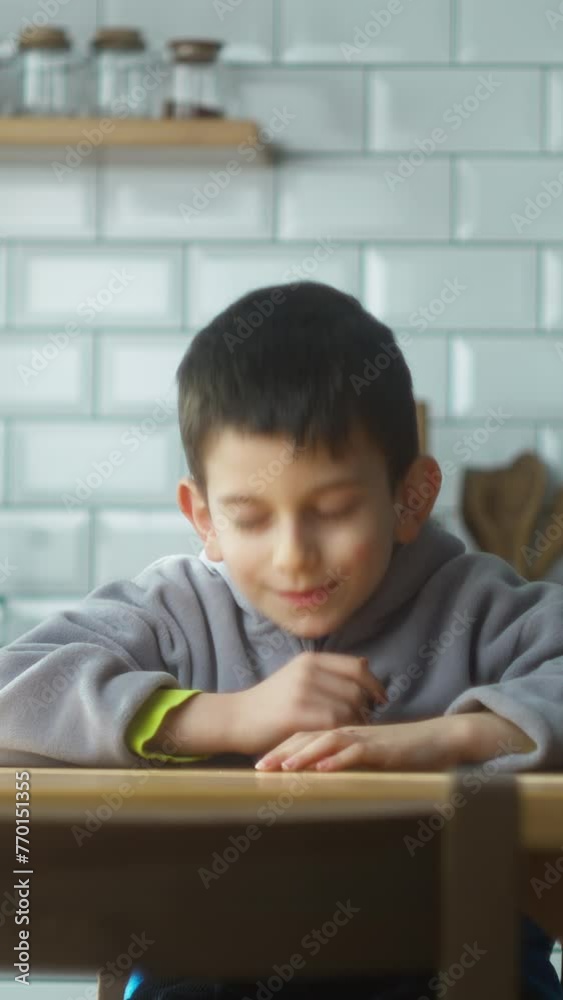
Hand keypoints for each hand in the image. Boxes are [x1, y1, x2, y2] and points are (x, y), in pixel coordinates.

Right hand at [231, 652, 386, 756]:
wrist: (236, 717)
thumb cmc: (269, 703)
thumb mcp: (297, 677)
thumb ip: (325, 675)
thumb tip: (362, 672)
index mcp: (310, 660)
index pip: (357, 666)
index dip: (374, 683)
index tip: (381, 698)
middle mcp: (308, 670)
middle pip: (356, 688)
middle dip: (366, 707)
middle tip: (365, 721)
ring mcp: (301, 690)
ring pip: (348, 706)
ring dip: (355, 722)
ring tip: (352, 731)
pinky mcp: (296, 713)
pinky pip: (333, 721)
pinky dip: (342, 731)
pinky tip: (338, 738)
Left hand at [254, 711, 535, 771]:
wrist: (438, 740)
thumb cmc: (403, 751)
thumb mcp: (368, 756)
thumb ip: (345, 760)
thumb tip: (320, 775)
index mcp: (343, 732)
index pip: (306, 736)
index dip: (281, 747)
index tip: (259, 763)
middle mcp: (350, 731)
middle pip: (310, 737)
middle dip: (282, 752)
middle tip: (258, 767)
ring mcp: (366, 738)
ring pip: (329, 741)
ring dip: (304, 754)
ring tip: (283, 767)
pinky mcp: (383, 749)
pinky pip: (358, 753)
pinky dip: (339, 760)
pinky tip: (323, 770)